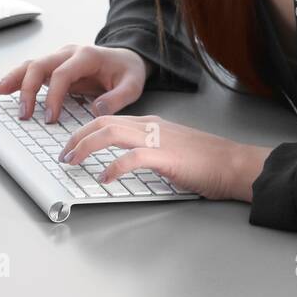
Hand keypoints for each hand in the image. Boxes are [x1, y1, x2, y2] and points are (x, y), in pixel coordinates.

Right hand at [0, 44, 147, 123]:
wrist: (127, 58)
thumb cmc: (128, 71)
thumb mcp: (133, 84)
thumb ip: (117, 98)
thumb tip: (96, 111)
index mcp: (87, 56)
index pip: (62, 74)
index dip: (53, 96)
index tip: (51, 118)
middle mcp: (69, 53)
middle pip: (40, 65)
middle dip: (28, 89)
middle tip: (24, 114)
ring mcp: (59, 58)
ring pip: (31, 65)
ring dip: (14, 79)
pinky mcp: (54, 66)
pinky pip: (31, 70)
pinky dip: (15, 78)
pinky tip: (1, 88)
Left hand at [57, 113, 272, 201]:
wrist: (233, 163)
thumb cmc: (206, 161)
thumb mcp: (170, 149)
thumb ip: (147, 150)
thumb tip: (122, 162)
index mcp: (150, 124)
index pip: (109, 119)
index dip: (85, 131)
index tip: (71, 145)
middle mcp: (150, 126)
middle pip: (103, 121)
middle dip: (77, 136)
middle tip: (63, 154)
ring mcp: (157, 139)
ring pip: (112, 132)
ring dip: (86, 146)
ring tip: (72, 161)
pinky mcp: (166, 157)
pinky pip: (132, 158)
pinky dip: (114, 166)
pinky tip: (104, 178)